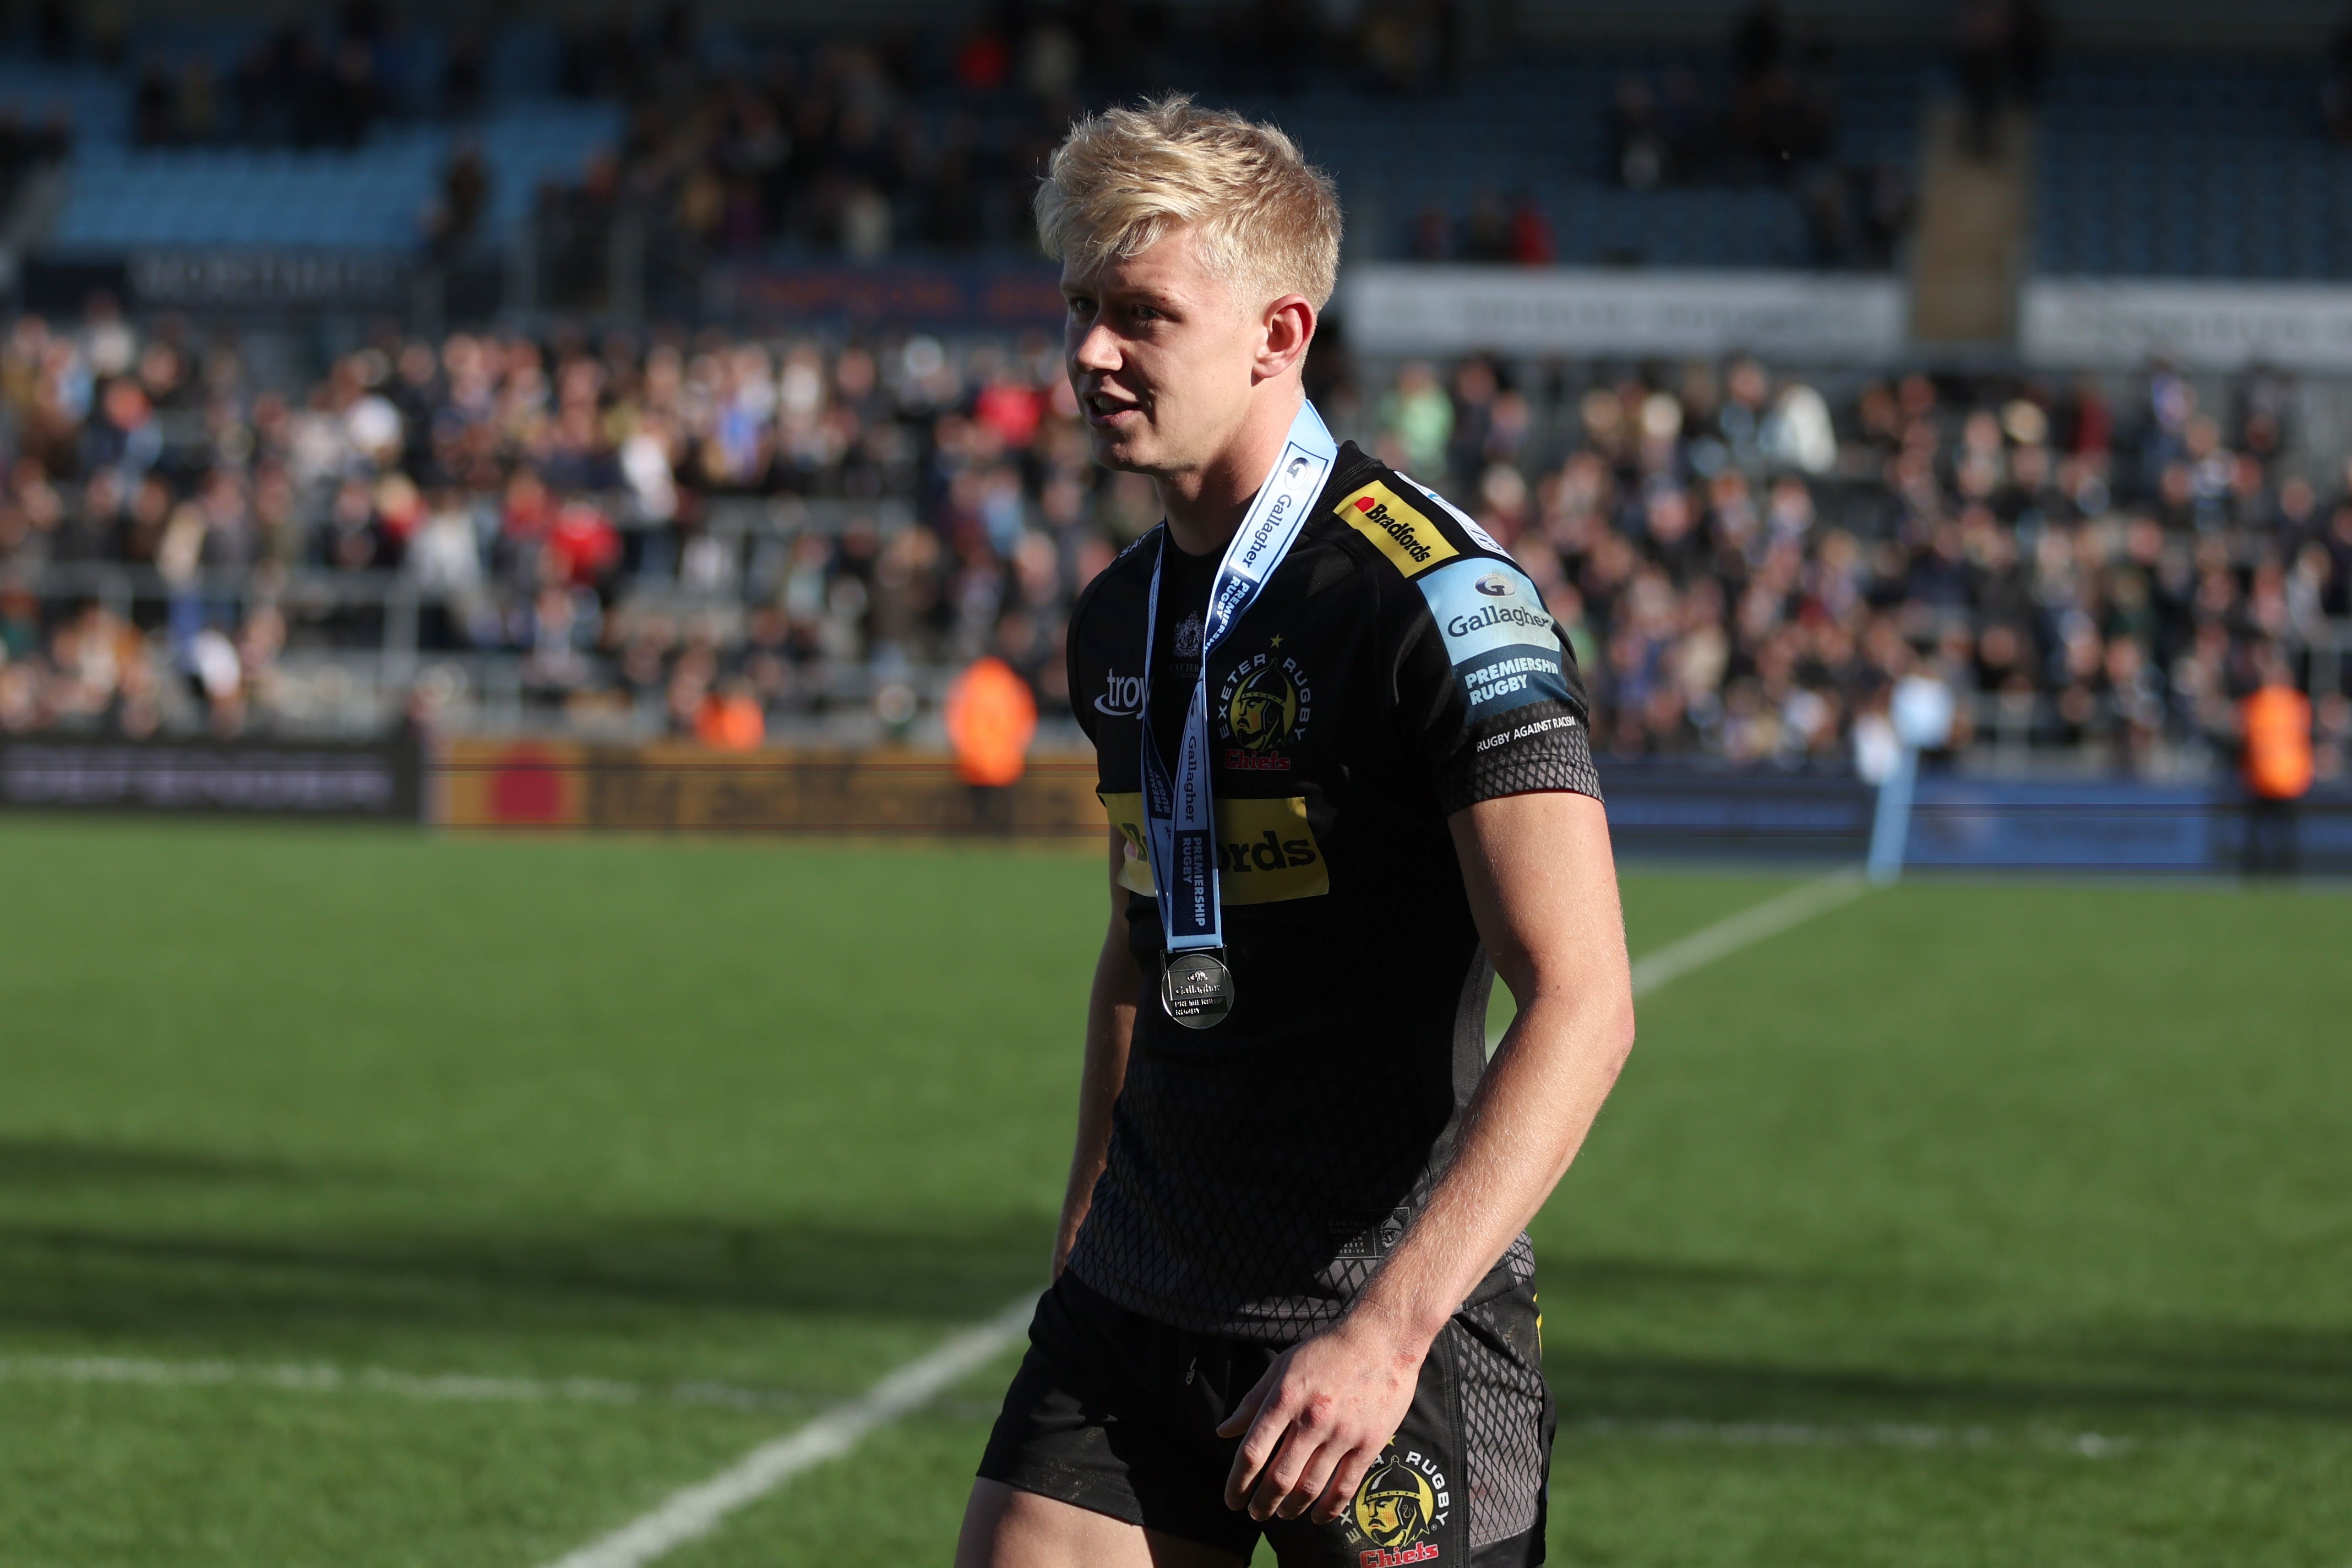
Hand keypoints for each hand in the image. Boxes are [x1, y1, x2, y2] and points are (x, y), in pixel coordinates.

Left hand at [1216, 1311, 1429, 1525]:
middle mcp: (1311, 1419)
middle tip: (1255, 1515)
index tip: (1232, 1500)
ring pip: (1310, 1488)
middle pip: (1278, 1478)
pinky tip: (1317, 1517)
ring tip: (1282, 1514)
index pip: (1252, 1452)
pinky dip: (1328, 1509)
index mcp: (1284, 1398)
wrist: (1382, 1338)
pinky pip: (1345, 1487)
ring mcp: (1343, 1434)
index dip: (1237, 1483)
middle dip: (1262, 1504)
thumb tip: (1223, 1431)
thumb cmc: (1327, 1350)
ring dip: (1291, 1509)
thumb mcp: (1283, 1367)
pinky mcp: (1369, 1443)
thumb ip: (1253, 1401)